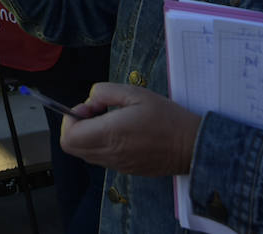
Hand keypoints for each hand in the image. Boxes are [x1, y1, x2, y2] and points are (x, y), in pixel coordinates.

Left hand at [59, 83, 201, 176]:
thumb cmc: (166, 117)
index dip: (70, 119)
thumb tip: (90, 101)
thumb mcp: (135, 93)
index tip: (89, 107)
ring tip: (109, 120)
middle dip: (76, 126)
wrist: (192, 145)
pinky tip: (119, 132)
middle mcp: (110, 154)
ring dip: (87, 136)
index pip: (69, 137)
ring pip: (85, 154)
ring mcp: (118, 165)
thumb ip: (104, 92)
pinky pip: (101, 159)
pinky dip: (100, 145)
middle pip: (72, 147)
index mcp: (110, 135)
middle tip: (95, 112)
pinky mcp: (126, 170)